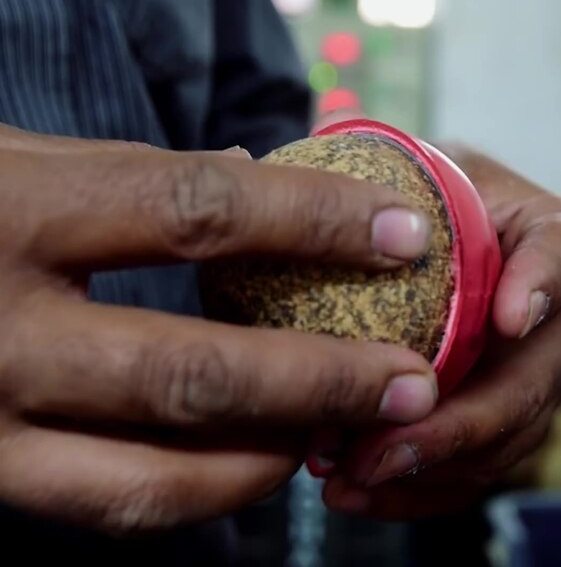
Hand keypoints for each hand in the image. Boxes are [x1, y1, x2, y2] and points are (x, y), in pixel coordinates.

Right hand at [0, 123, 439, 532]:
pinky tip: (263, 464)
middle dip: (325, 378)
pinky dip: (204, 493)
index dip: (316, 222)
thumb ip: (129, 182)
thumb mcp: (17, 161)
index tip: (405, 233)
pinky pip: (112, 507)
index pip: (198, 211)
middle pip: (197, 366)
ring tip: (351, 432)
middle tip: (413, 379)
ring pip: (158, 466)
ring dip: (275, 454)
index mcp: (12, 207)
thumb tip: (255, 180)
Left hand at [320, 141, 560, 517]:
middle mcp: (558, 315)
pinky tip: (360, 493)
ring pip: (506, 440)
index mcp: (554, 236)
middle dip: (461, 423)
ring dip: (431, 469)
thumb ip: (372, 173)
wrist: (429, 247)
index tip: (508, 315)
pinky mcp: (501, 419)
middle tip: (384, 445)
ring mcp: (535, 374)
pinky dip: (422, 489)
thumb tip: (262, 162)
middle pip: (535, 380)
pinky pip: (477, 467)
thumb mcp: (416, 166)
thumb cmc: (425, 196)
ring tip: (350, 479)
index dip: (547, 285)